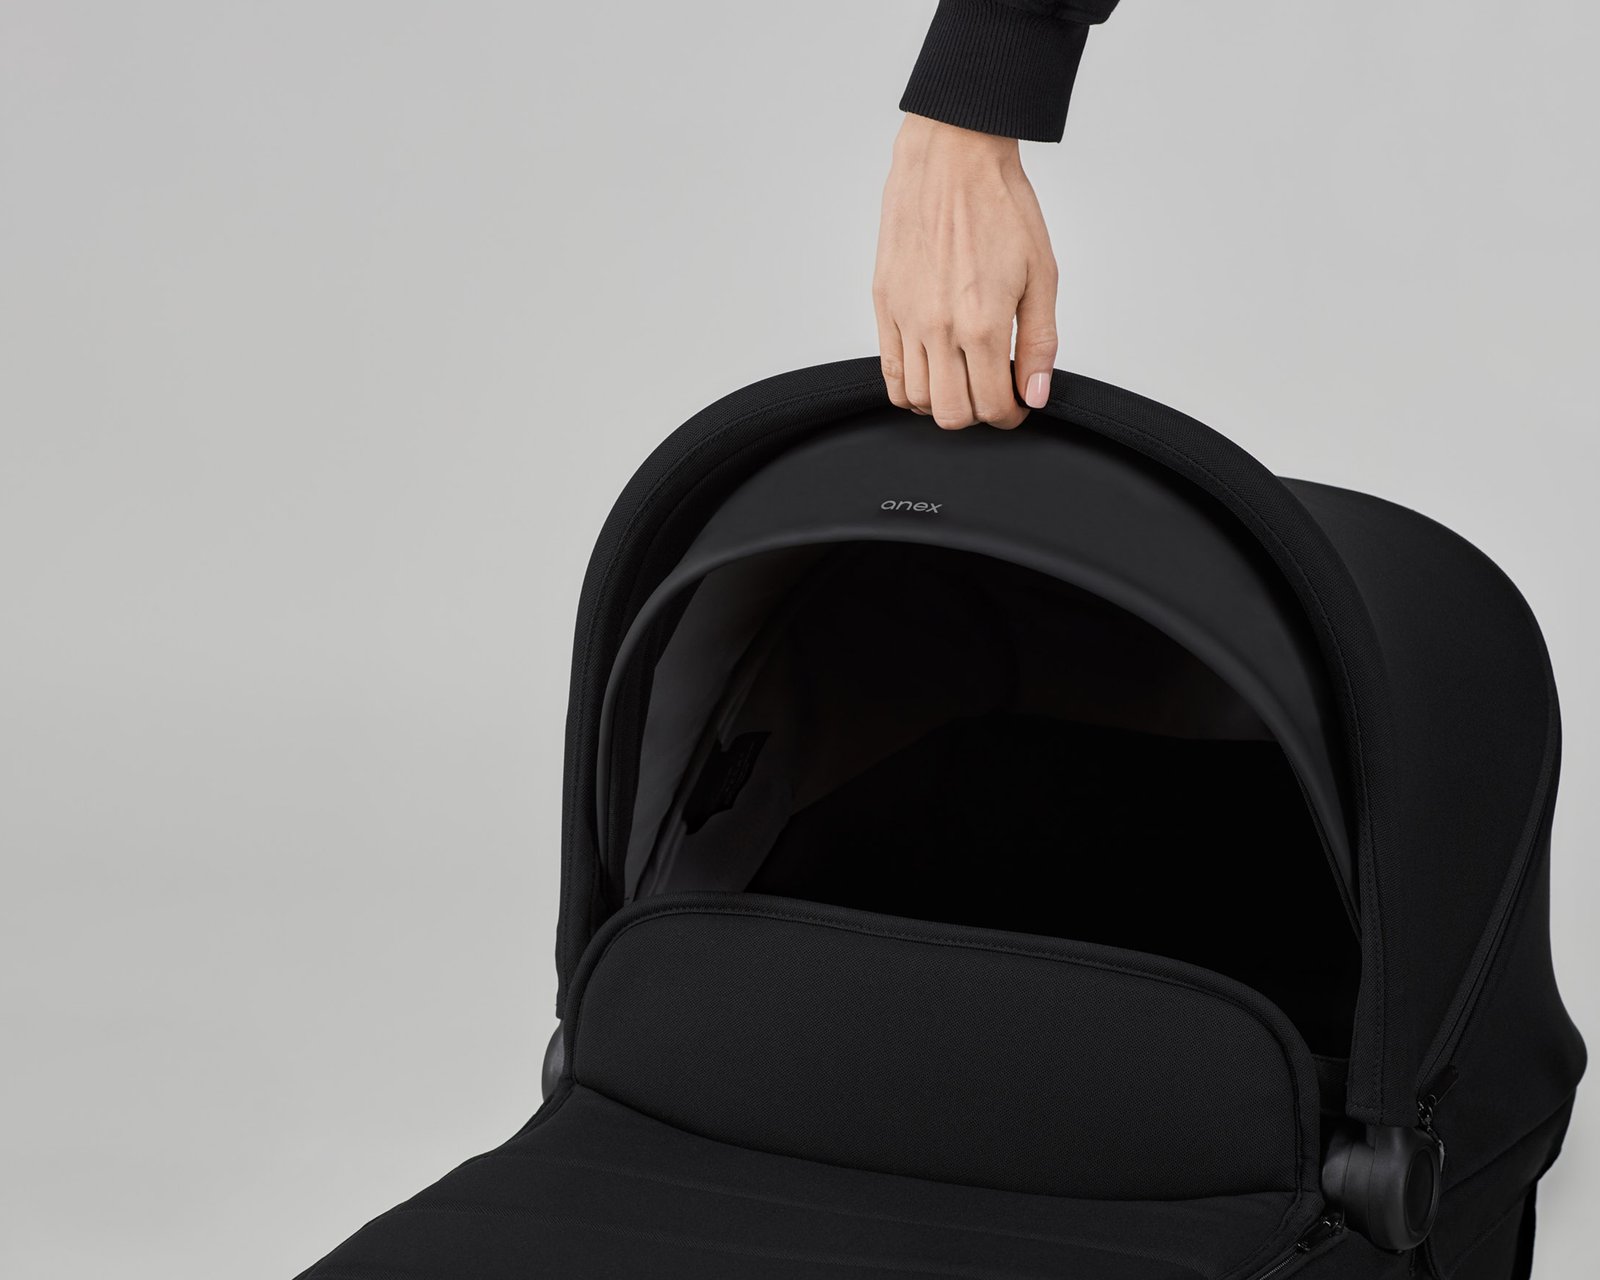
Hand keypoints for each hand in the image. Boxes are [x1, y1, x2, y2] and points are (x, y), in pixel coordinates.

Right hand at [873, 113, 1058, 430]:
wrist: (953, 158)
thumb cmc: (1000, 205)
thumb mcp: (1041, 274)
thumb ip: (1040, 342)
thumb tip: (1035, 393)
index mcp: (983, 322)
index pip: (992, 405)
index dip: (1011, 414)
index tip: (1017, 403)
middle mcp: (939, 327)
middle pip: (950, 413)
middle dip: (977, 414)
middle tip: (991, 392)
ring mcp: (906, 318)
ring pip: (916, 400)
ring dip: (942, 401)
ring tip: (962, 378)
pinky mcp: (884, 304)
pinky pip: (890, 371)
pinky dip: (911, 387)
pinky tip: (933, 369)